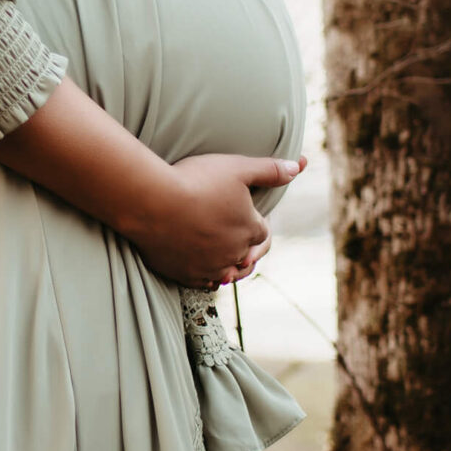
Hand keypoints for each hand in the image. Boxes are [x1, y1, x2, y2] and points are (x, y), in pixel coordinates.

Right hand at [121, 153, 306, 288]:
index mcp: (251, 229)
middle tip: (239, 237)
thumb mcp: (237, 167)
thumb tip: (298, 166)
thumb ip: (269, 169)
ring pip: (229, 273)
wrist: (152, 203)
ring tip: (227, 256)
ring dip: (230, 265)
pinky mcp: (187, 276)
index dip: (257, 221)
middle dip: (247, 245)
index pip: (263, 231)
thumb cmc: (195, 180)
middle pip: (249, 254)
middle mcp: (235, 253)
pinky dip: (209, 276)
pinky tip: (206, 268)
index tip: (247, 213)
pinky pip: (205, 283)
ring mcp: (210, 267)